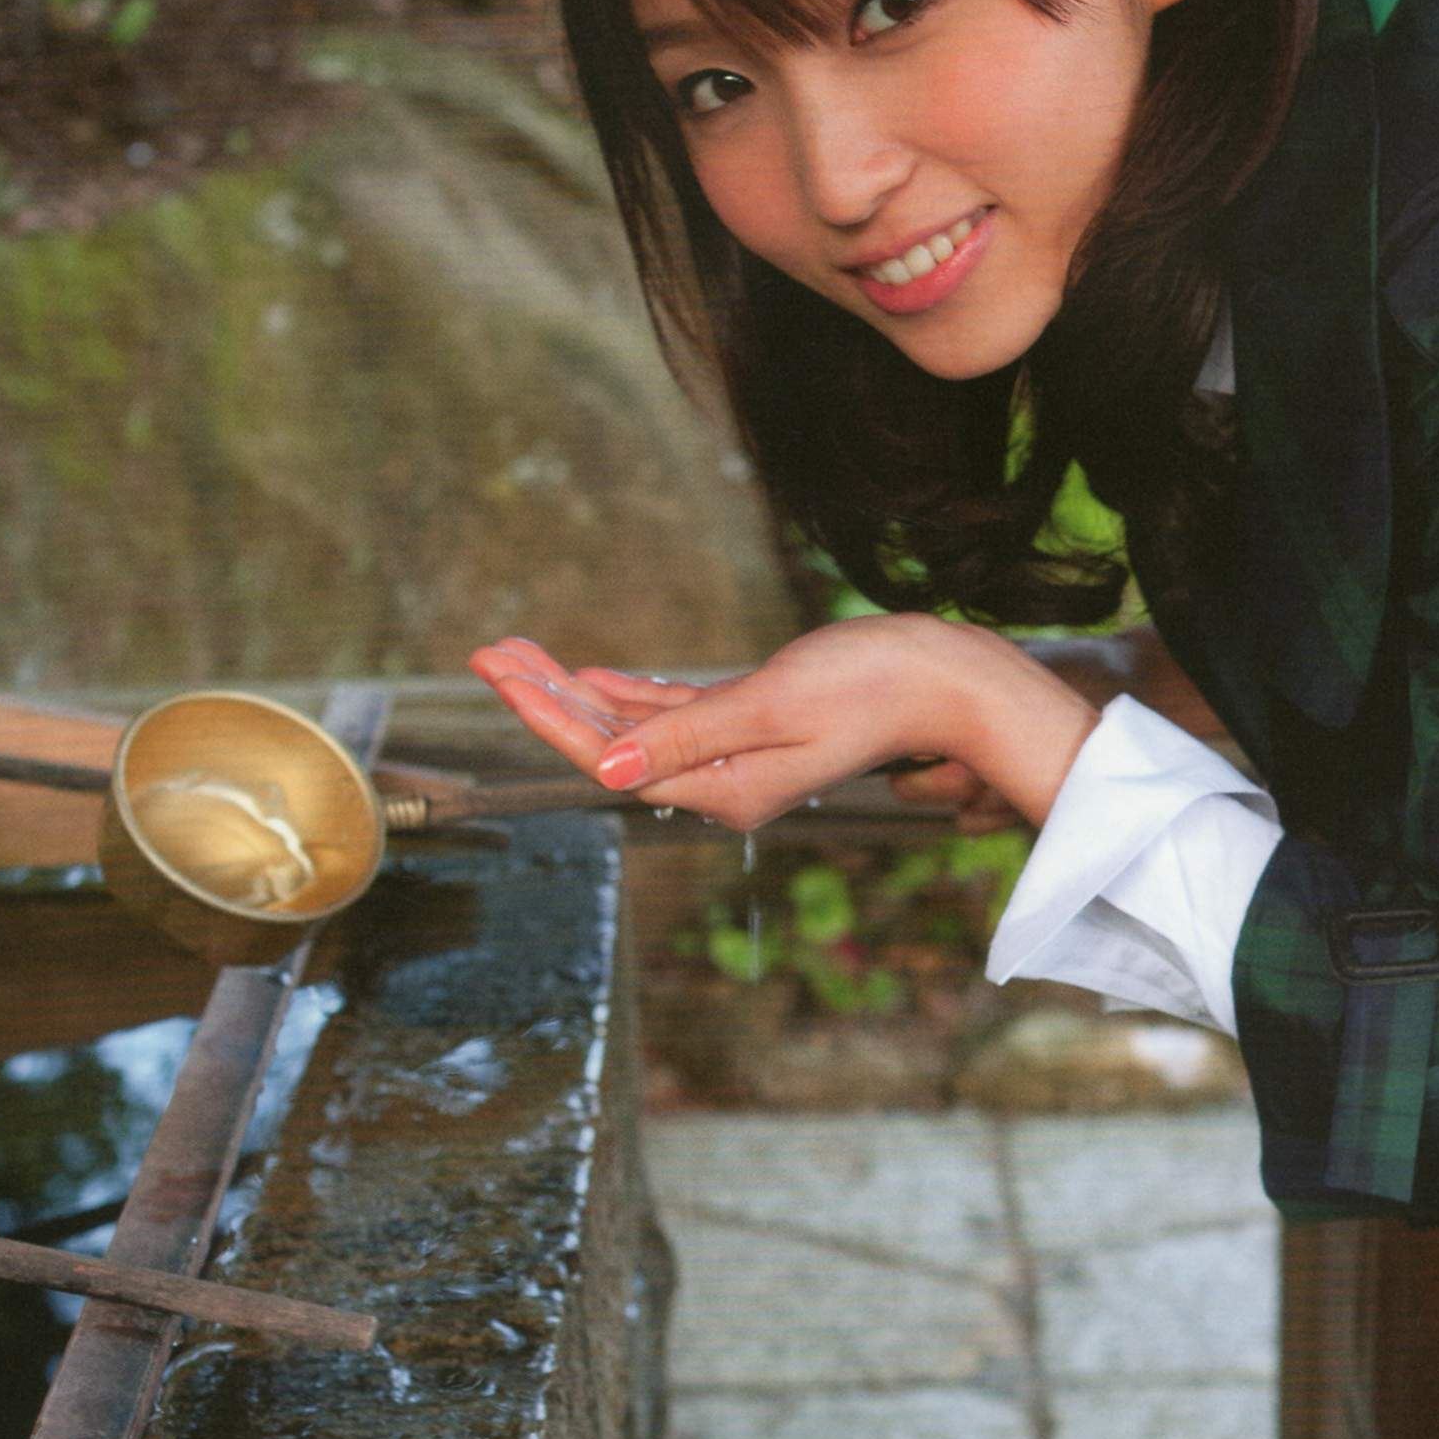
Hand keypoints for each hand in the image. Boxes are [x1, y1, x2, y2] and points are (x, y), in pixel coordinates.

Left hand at [468, 618, 1097, 834]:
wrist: (951, 678)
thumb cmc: (876, 684)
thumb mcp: (774, 706)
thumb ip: (686, 735)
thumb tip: (604, 764)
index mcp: (724, 786)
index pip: (608, 753)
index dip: (547, 713)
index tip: (498, 671)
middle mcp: (722, 780)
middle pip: (610, 740)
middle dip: (546, 697)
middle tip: (487, 653)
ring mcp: (736, 755)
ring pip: (635, 725)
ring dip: (578, 690)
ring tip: (517, 655)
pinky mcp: (755, 726)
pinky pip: (673, 715)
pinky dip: (628, 694)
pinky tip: (591, 674)